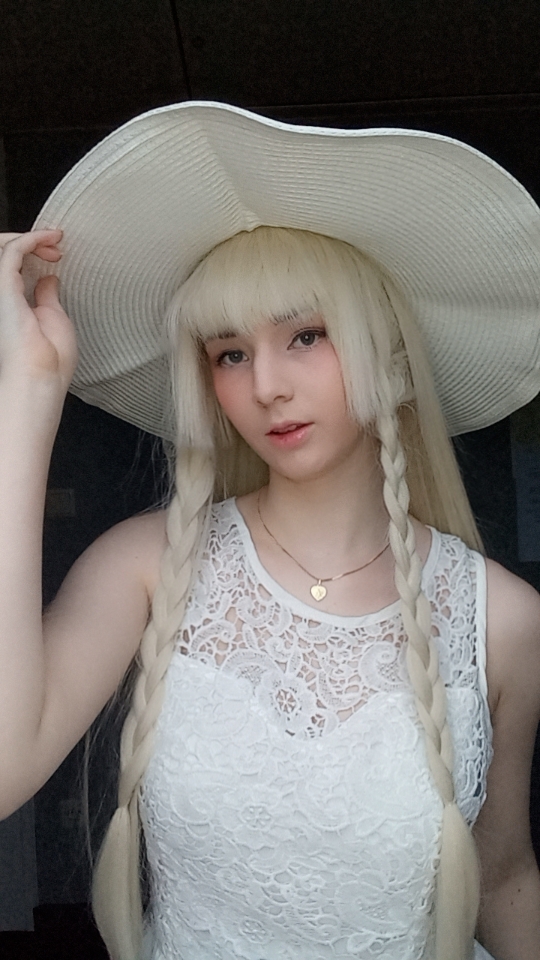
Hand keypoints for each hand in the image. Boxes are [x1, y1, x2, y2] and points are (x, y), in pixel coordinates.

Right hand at [0, 231, 77, 393]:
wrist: (40, 378)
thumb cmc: (50, 360)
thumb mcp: (54, 319)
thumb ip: (48, 296)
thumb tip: (49, 278)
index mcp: (15, 304)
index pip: (15, 266)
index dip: (34, 251)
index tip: (58, 252)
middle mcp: (4, 296)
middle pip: (5, 254)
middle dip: (31, 241)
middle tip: (56, 245)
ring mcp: (1, 291)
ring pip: (3, 247)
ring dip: (29, 237)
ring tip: (54, 241)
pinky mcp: (4, 288)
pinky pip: (13, 251)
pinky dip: (31, 239)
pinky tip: (50, 238)